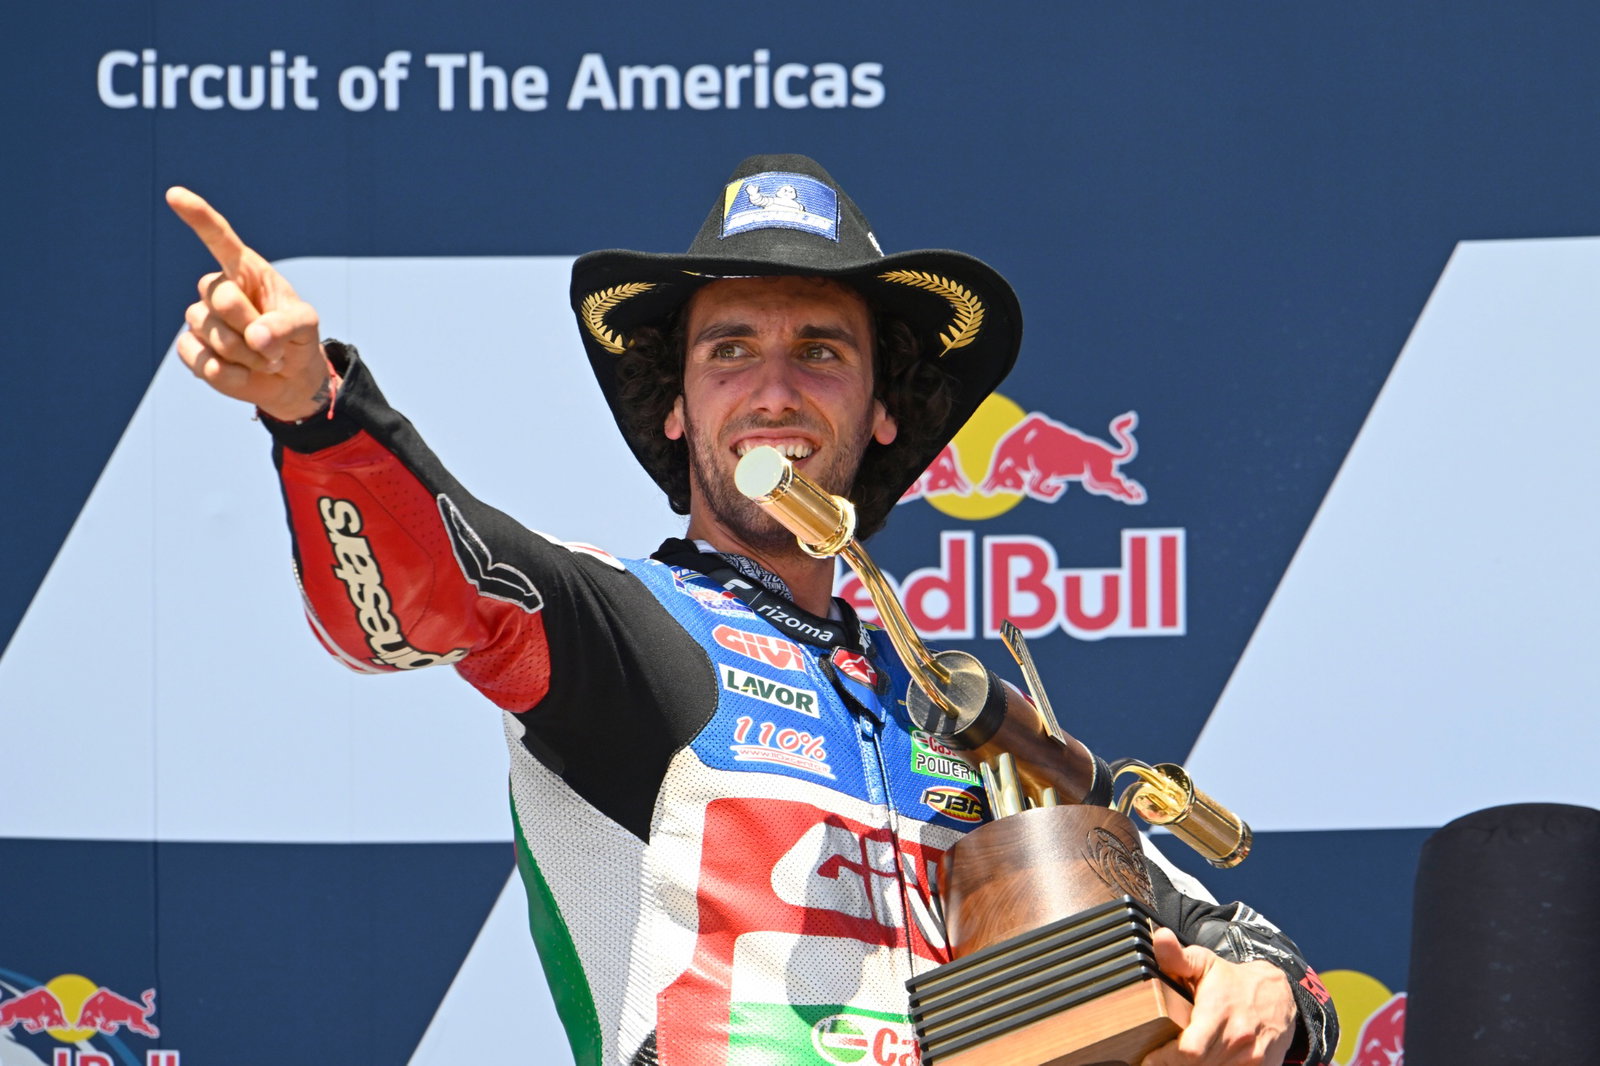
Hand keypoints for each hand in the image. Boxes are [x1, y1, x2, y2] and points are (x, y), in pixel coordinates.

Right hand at [166, 187, 329, 420]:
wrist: (289, 377)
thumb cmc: (296, 339)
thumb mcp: (305, 326)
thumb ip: (286, 326)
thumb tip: (256, 337)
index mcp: (244, 271)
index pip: (218, 238)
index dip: (197, 217)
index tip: (174, 195)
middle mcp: (216, 290)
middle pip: (221, 298)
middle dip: (252, 326)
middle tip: (274, 343)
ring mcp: (200, 320)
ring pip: (213, 335)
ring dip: (248, 356)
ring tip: (264, 357)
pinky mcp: (192, 350)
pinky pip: (203, 363)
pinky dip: (231, 376)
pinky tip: (244, 374)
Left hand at [1141, 927, 1296, 1065]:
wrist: (1278, 998)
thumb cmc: (1232, 982)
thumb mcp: (1205, 963)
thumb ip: (1178, 956)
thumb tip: (1160, 937)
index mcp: (1219, 1012)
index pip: (1189, 1050)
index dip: (1166, 1058)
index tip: (1149, 1057)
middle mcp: (1238, 1038)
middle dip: (1173, 1065)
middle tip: (1158, 1058)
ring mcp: (1251, 1058)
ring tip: (1175, 1059)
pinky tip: (1200, 1062)